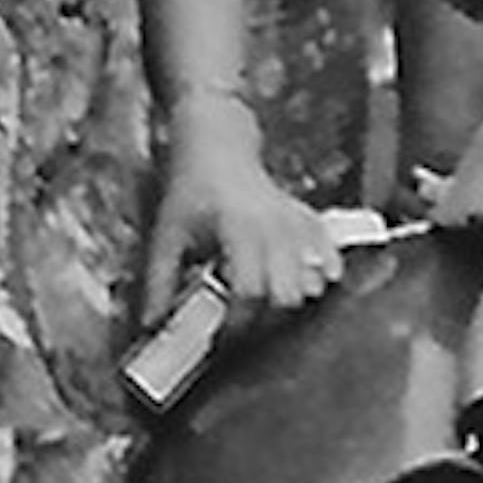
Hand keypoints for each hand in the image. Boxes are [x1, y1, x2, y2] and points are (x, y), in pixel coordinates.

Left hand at [143, 93, 341, 322]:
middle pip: (288, 294)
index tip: (222, 335)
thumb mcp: (167, 233)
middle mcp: (273, 227)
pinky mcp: (308, 221)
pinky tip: (304, 282)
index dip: (237, 322)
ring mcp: (296, 224)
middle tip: (242, 322)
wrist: (217, 147)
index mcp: (237, 228)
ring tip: (264, 302)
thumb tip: (152, 321)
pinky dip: (322, 276)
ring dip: (291, 301)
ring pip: (313, 282)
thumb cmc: (192, 189)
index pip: (249, 290)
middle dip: (266, 319)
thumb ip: (160, 281)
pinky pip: (330, 257)